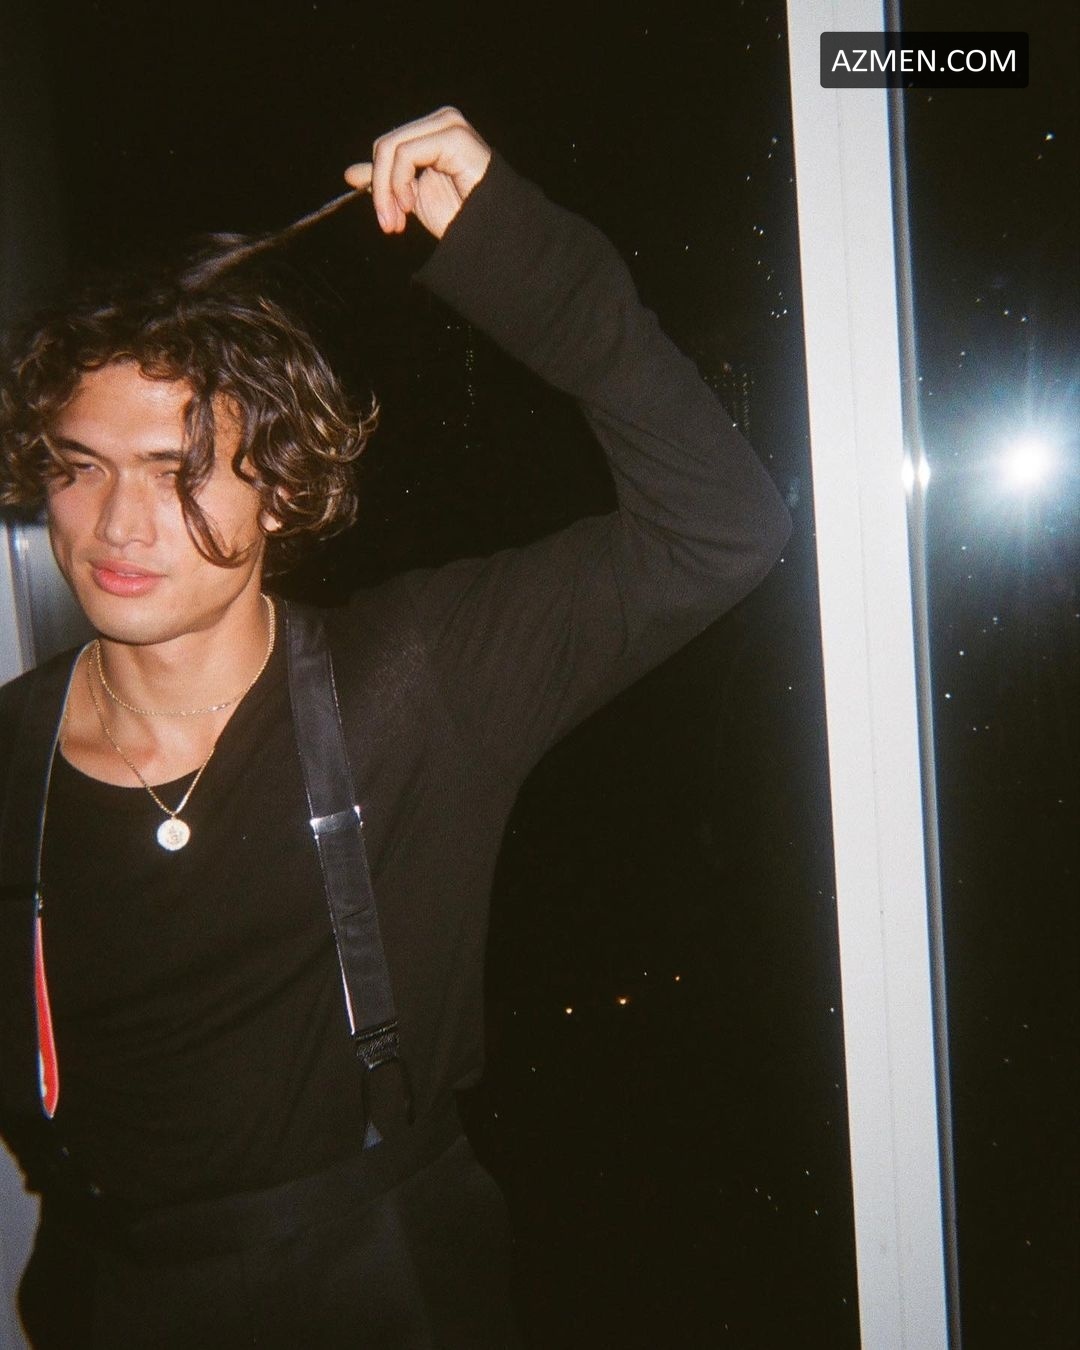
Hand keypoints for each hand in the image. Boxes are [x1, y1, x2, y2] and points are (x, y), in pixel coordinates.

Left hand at [344, 107, 491, 239]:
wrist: (491, 233)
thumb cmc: (461, 216)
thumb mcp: (413, 196)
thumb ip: (385, 180)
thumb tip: (350, 173)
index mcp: (433, 132)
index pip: (388, 146)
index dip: (379, 184)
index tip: (386, 219)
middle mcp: (442, 121)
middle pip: (385, 146)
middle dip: (380, 189)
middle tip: (388, 222)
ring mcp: (448, 125)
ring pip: (391, 149)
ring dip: (387, 190)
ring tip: (398, 220)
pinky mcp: (452, 135)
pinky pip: (406, 154)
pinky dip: (399, 183)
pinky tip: (412, 205)